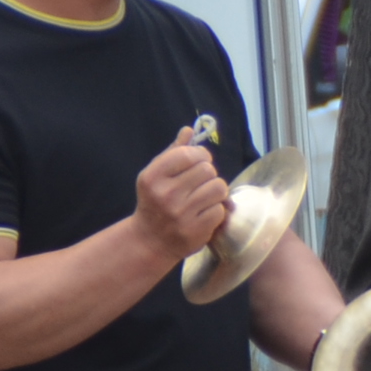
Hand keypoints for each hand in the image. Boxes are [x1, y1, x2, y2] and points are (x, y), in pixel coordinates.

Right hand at [132, 130, 229, 259]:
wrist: (150, 240)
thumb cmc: (155, 202)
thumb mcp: (156, 175)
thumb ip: (173, 152)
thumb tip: (189, 130)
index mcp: (153, 177)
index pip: (189, 154)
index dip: (201, 155)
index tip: (200, 160)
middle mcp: (166, 194)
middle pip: (207, 170)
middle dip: (209, 173)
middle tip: (201, 181)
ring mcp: (181, 214)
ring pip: (218, 188)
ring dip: (216, 191)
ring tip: (205, 196)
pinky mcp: (195, 230)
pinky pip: (220, 210)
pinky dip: (216, 210)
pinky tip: (204, 213)